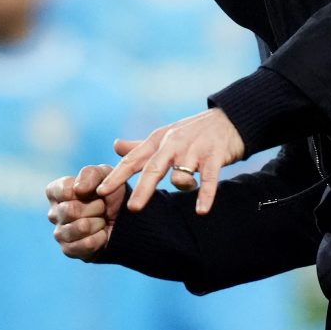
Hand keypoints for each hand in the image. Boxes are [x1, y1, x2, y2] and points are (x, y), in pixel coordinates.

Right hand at [47, 164, 125, 259]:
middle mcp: (54, 213)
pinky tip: (102, 233)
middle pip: (71, 210)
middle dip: (95, 207)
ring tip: (102, 220)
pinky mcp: (69, 250)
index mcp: (56, 192)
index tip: (95, 191)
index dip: (85, 191)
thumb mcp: (104, 175)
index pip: (63, 191)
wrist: (124, 217)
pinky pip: (87, 244)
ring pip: (80, 227)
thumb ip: (90, 174)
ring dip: (99, 222)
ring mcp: (60, 233)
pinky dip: (100, 237)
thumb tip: (78, 189)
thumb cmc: (109, 192)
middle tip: (102, 207)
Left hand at [97, 108, 244, 214]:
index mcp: (159, 140)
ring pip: (181, 173)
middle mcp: (174, 143)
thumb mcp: (166, 135)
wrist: (230, 119)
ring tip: (187, 189)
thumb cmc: (194, 131)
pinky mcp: (214, 155)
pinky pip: (208, 179)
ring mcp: (195, 149)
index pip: (134, 159)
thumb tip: (115, 146)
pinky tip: (201, 211)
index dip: (118, 175)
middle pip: (154, 168)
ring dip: (183, 185)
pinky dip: (205, 195)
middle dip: (144, 188)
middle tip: (133, 208)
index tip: (100, 191)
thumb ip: (140, 145)